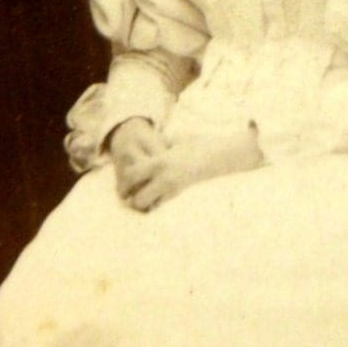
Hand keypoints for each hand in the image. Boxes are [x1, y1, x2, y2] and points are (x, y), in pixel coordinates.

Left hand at [113, 119, 262, 211]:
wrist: (223, 155)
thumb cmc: (200, 144)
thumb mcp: (176, 139)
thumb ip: (159, 145)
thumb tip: (144, 150)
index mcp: (160, 161)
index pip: (130, 175)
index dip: (124, 179)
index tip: (126, 180)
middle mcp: (165, 179)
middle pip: (136, 200)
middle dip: (132, 199)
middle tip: (132, 194)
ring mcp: (175, 190)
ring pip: (148, 208)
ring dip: (144, 204)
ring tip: (146, 196)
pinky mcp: (183, 197)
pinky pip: (162, 207)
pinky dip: (157, 205)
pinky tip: (160, 198)